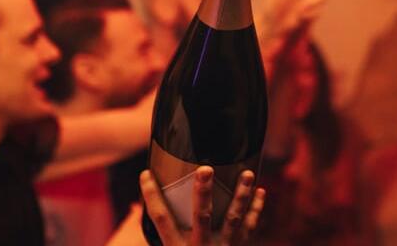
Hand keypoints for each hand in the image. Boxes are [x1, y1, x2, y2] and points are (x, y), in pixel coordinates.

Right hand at [141, 168, 265, 245]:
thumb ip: (163, 228)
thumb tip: (135, 208)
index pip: (160, 220)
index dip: (152, 197)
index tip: (145, 173)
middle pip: (201, 217)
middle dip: (203, 193)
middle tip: (205, 169)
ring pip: (233, 219)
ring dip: (241, 195)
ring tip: (247, 173)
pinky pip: (250, 227)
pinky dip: (257, 209)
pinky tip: (262, 191)